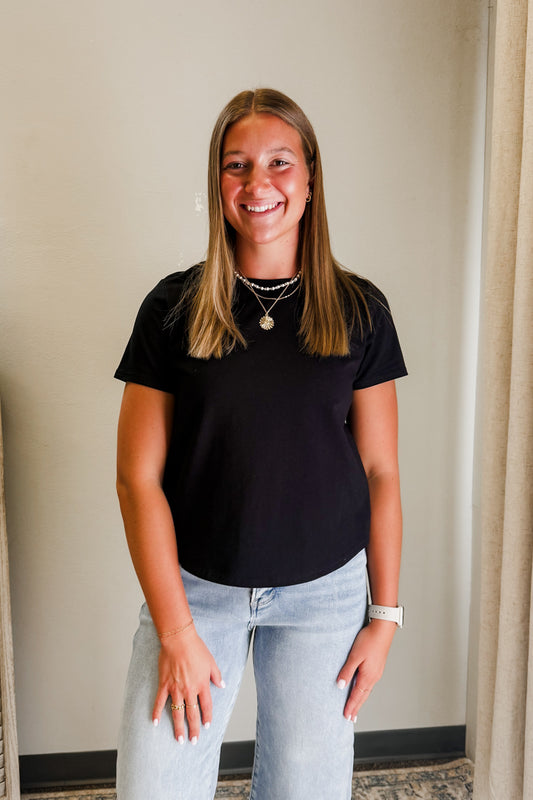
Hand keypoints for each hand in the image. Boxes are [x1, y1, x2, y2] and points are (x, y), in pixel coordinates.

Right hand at [152, 626, 224, 742]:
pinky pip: (159, 702)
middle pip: (192, 714)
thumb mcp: (211, 662)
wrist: (179, 640)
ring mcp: (176, 689)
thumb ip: (216, 676)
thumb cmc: (196, 648)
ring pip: (177, 712)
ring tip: (179, 739)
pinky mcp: (164, 685)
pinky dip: (156, 713)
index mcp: (202, 685)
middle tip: (193, 741)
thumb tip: (222, 685)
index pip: (206, 706)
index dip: (206, 717)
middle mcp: (190, 690)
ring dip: (178, 727)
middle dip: (193, 729)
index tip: (206, 726)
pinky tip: (154, 723)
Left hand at [336, 620, 395, 721]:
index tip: (346, 717)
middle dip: (356, 707)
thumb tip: (340, 686)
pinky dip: (364, 690)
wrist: (382, 628)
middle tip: (351, 718)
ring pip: (367, 690)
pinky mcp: (377, 666)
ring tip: (355, 707)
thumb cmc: (369, 640)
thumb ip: (347, 671)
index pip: (357, 696)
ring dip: (360, 700)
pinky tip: (361, 689)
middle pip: (363, 696)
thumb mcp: (354, 656)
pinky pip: (369, 683)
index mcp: (368, 676)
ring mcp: (376, 671)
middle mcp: (374, 676)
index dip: (351, 707)